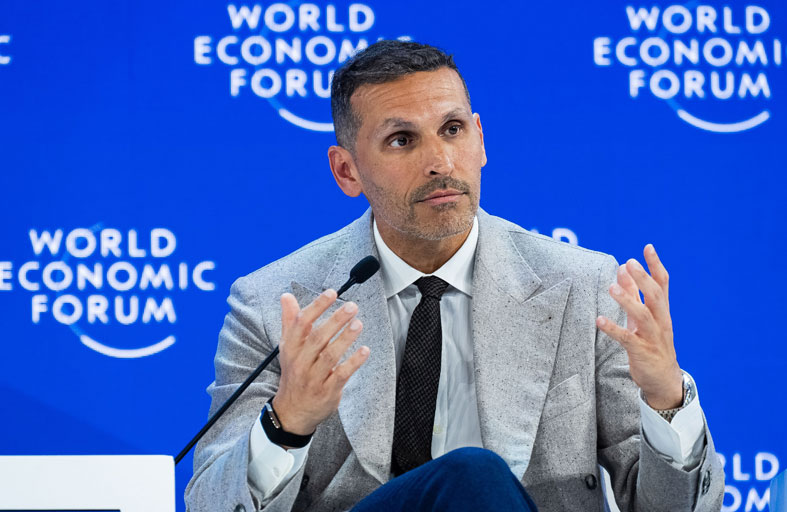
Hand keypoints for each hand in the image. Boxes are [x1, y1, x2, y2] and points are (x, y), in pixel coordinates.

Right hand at [272, 289, 369, 436]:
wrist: (292, 411)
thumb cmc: (294, 374)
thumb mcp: (288, 348)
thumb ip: (290, 321)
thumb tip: (286, 297)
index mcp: (291, 348)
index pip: (301, 323)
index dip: (317, 306)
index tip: (332, 293)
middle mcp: (300, 362)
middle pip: (317, 337)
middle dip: (336, 320)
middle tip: (352, 307)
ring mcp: (314, 377)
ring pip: (330, 355)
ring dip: (346, 338)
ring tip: (358, 324)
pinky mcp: (328, 391)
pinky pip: (342, 374)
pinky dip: (354, 362)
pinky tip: (364, 350)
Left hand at [596, 244, 682, 409]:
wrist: (664, 379)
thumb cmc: (652, 343)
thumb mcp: (643, 316)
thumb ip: (634, 293)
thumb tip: (624, 268)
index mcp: (662, 311)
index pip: (662, 284)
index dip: (656, 265)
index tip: (648, 247)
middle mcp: (661, 321)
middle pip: (655, 296)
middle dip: (643, 278)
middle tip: (629, 262)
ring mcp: (652, 337)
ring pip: (643, 316)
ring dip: (628, 301)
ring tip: (611, 288)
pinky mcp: (642, 352)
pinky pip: (627, 339)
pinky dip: (614, 329)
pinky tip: (599, 320)